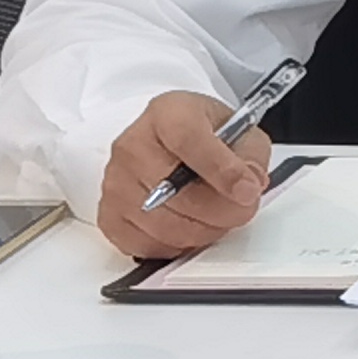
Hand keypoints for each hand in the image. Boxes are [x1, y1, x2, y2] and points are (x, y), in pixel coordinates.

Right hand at [99, 90, 272, 260]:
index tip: (248, 190)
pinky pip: (142, 243)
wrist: (177, 142)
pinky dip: (173, 245)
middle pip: (175, 191)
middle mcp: (132, 144)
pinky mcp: (107, 213)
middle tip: (243, 210)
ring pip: (161, 224)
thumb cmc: (209, 135)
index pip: (188, 140)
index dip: (222, 170)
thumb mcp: (243, 133)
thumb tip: (247, 187)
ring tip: (218, 219)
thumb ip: (250, 158)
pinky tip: (189, 228)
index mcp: (168, 113)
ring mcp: (115, 181)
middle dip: (220, 210)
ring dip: (201, 231)